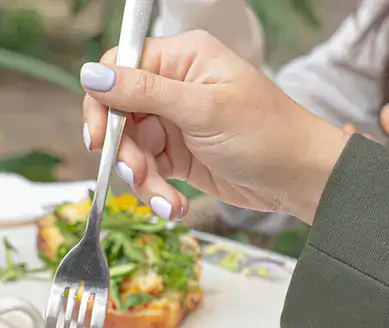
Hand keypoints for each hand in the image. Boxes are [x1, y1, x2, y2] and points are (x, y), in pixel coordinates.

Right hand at [81, 32, 348, 223]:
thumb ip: (144, 92)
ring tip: (167, 202)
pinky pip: (149, 173)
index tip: (99, 139)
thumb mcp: (202, 110)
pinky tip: (175, 206)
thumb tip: (91, 74)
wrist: (297, 178)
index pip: (119, 68)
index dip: (102, 103)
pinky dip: (156, 193)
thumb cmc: (265, 134)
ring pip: (131, 151)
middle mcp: (173, 87)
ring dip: (144, 182)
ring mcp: (174, 123)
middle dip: (126, 153)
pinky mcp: (177, 156)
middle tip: (139, 174)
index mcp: (182, 59)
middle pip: (119, 116)